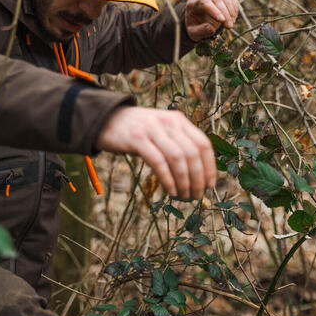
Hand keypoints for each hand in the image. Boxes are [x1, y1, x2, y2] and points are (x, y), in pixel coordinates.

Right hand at [95, 106, 216, 200]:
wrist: (106, 119)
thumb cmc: (137, 131)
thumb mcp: (161, 131)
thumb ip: (178, 143)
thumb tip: (198, 173)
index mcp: (178, 120)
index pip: (203, 143)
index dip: (210, 166)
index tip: (210, 184)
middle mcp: (168, 122)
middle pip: (192, 153)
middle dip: (198, 178)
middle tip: (197, 195)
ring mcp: (152, 129)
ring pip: (178, 158)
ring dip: (184, 181)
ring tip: (184, 196)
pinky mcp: (137, 138)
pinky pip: (158, 161)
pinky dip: (168, 179)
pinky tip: (171, 190)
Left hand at [184, 0, 239, 40]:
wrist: (198, 20)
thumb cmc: (195, 27)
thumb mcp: (193, 33)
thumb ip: (200, 31)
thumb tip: (211, 28)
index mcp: (192, 2)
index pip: (204, 2)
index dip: (214, 11)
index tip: (222, 21)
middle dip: (225, 13)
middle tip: (229, 26)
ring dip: (231, 10)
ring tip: (232, 22)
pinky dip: (234, 6)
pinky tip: (234, 17)